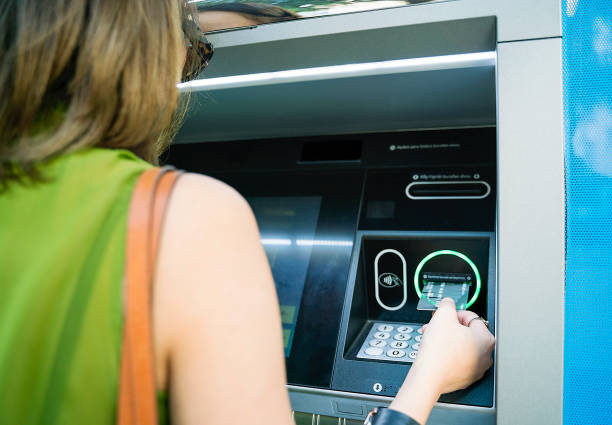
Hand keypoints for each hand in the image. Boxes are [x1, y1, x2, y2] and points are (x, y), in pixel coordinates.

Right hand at [389, 298, 494, 423]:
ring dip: (447, 340)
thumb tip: (449, 303)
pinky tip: (436, 351)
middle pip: (467, 333)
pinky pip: (457, 360)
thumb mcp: (443, 316)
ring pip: (461, 347)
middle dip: (449, 327)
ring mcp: (476, 369)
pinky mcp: (465, 378)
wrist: (429, 375)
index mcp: (486, 338)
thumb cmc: (439, 350)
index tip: (445, 316)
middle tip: (437, 326)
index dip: (455, 314)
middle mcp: (486, 355)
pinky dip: (447, 354)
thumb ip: (448, 305)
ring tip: (433, 338)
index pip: (472, 317)